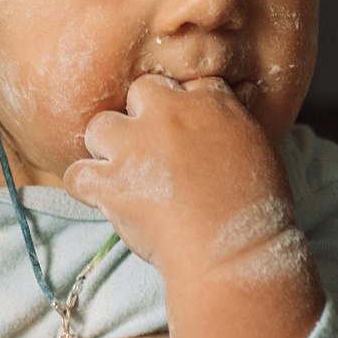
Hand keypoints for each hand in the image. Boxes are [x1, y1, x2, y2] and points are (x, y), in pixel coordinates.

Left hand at [66, 75, 300, 285]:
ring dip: (108, 150)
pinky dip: (86, 187)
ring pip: (100, 126)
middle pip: (139, 92)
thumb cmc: (258, 213)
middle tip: (151, 153)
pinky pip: (78, 173)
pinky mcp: (112, 182)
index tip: (181, 133)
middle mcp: (170, 115)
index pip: (184, 84)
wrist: (237, 252)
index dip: (179, 108)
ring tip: (124, 176)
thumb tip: (215, 133)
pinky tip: (102, 198)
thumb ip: (230, 129)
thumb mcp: (259, 152)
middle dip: (141, 118)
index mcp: (212, 104)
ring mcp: (136, 146)